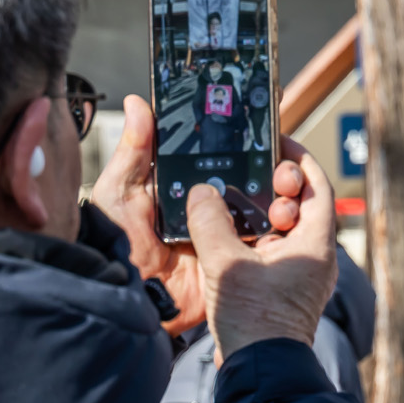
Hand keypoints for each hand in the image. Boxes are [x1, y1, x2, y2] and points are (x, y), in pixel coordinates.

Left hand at [86, 95, 305, 334]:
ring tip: (288, 184)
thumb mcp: (119, 193)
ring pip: (264, 207)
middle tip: (282, 156)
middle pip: (250, 177)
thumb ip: (134, 151)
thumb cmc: (114, 245)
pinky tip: (288, 215)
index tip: (264, 114)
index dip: (241, 137)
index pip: (218, 154)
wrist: (128, 299)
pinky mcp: (236, 260)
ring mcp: (225, 233)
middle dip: (272, 164)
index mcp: (183, 185)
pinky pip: (264, 243)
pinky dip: (279, 230)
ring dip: (281, 194)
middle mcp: (208, 206)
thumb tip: (136, 102)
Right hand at [187, 151, 336, 363]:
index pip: (317, 187)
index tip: (278, 143)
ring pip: (284, 229)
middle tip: (249, 175)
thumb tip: (202, 192)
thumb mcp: (226, 264)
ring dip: (258, 213)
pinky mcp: (283, 291)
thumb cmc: (254, 322)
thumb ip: (211, 222)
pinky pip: (272, 251)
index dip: (299, 161)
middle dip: (274, 187)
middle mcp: (315, 258)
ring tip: (230, 201)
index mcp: (316, 245)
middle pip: (301, 205)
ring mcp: (300, 276)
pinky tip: (225, 234)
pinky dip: (253, 237)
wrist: (259, 372)